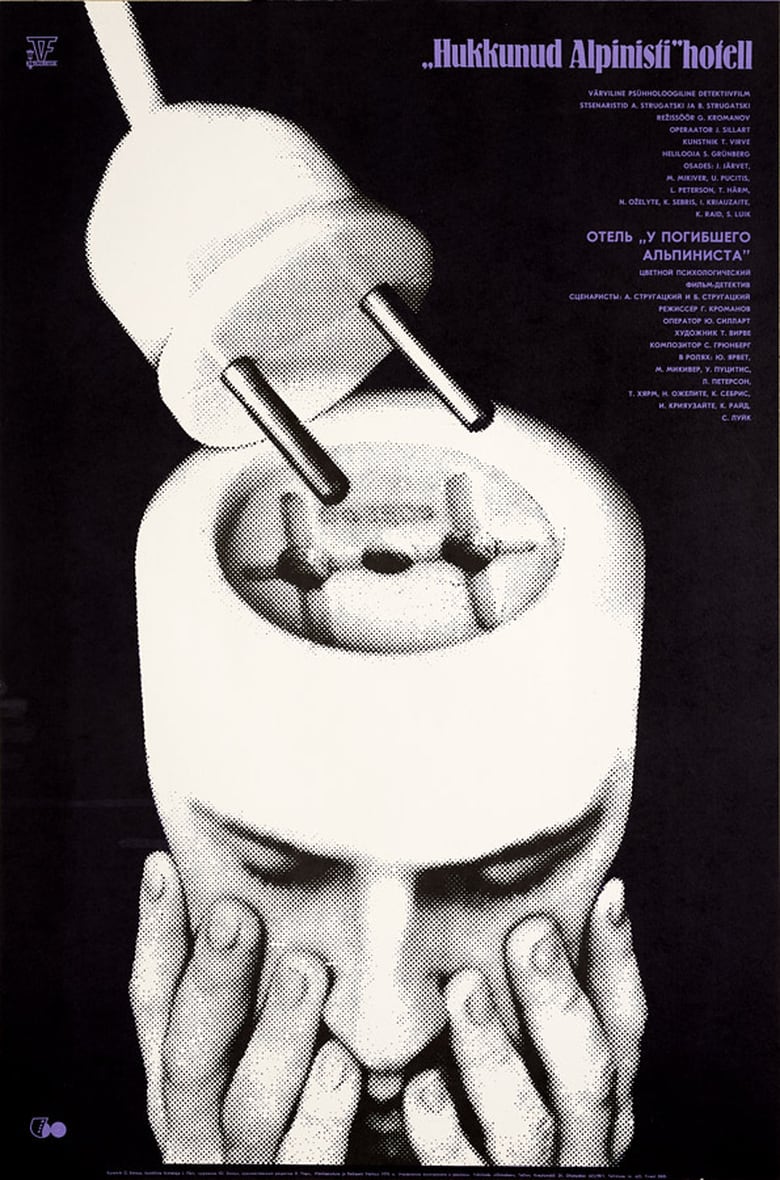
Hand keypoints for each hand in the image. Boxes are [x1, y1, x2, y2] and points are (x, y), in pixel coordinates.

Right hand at [129, 852, 360, 1163]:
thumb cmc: (298, 1112)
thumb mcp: (256, 1050)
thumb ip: (251, 996)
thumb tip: (256, 886)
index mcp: (181, 1087)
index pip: (155, 1007)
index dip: (155, 939)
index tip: (164, 867)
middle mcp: (199, 1129)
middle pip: (191, 1056)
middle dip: (211, 982)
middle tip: (235, 914)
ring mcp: (246, 1168)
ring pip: (250, 1107)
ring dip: (275, 1036)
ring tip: (304, 970)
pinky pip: (310, 1157)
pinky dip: (323, 1110)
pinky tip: (342, 1061)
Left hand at [403, 878, 646, 1165]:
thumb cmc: (493, 1119)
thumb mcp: (533, 1061)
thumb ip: (535, 1005)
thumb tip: (525, 901)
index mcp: (601, 1099)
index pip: (623, 1026)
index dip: (618, 961)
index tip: (604, 892)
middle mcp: (582, 1140)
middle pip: (587, 1073)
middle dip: (559, 1000)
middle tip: (530, 933)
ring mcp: (535, 1176)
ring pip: (526, 1125)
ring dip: (495, 1054)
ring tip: (463, 988)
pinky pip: (462, 1174)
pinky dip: (443, 1132)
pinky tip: (421, 1086)